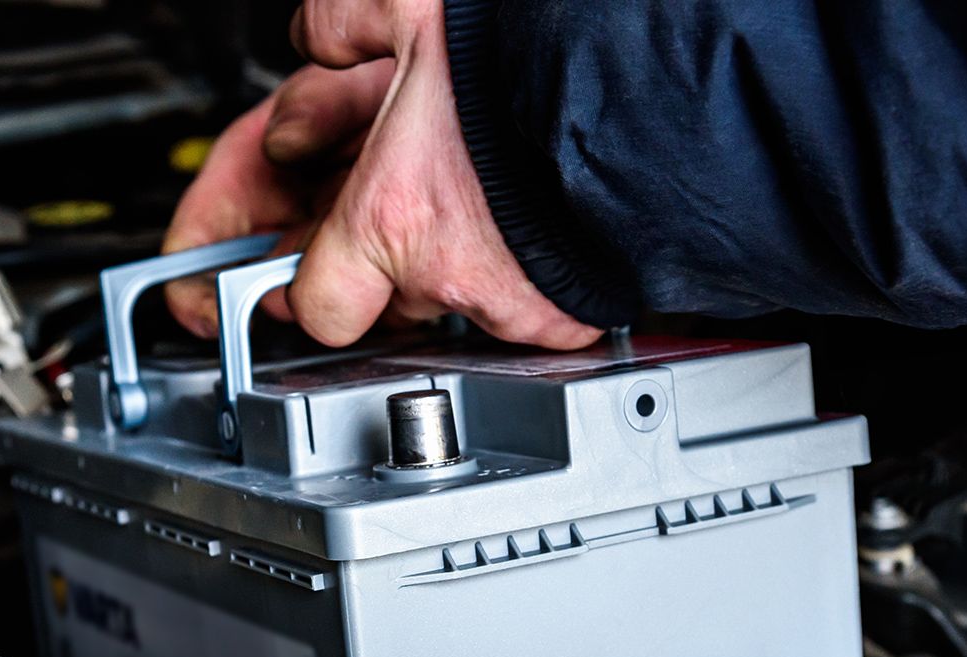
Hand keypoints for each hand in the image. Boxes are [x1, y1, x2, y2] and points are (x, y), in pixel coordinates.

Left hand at [164, 0, 600, 349]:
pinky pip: (530, 315)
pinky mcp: (570, 314)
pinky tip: (533, 231)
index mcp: (391, 216)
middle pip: (388, 303)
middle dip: (390, 257)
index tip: (313, 265)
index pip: (318, 306)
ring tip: (481, 204)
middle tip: (415, 203)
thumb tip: (317, 36)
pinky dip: (526, 279)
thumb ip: (343, 24)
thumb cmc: (537, 52)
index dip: (310, 284)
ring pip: (457, 305)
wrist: (655, 88)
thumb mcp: (412, 5)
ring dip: (456, 264)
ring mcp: (512, 302)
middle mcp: (446, 273)